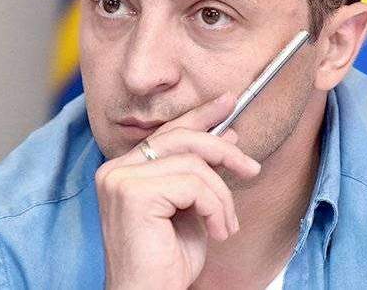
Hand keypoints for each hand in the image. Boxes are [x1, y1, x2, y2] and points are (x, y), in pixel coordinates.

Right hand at [95, 94, 261, 289]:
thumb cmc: (166, 263)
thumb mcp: (191, 209)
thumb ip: (201, 172)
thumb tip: (228, 134)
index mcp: (124, 170)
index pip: (166, 133)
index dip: (200, 116)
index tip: (228, 103)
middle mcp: (115, 170)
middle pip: (181, 138)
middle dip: (223, 150)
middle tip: (251, 168)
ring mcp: (120, 179)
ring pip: (194, 164)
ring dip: (222, 197)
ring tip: (226, 225)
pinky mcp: (133, 194)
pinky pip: (194, 185)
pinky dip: (216, 208)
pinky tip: (218, 232)